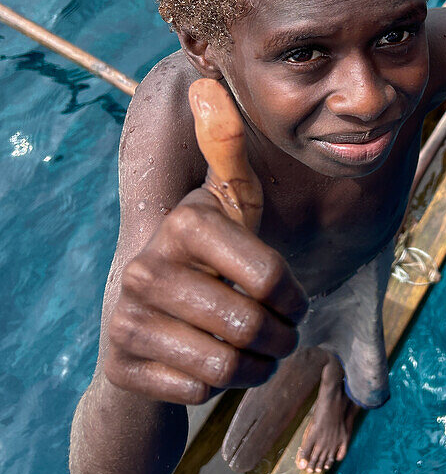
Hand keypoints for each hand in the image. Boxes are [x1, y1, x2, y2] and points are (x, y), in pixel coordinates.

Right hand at [104, 78, 306, 404]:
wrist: (153, 327)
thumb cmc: (210, 258)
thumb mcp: (228, 206)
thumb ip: (227, 148)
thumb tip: (205, 79)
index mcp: (185, 221)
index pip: (274, 278)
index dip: (294, 299)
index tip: (289, 299)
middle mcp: (146, 264)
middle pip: (252, 327)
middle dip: (278, 339)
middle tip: (276, 335)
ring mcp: (127, 317)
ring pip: (228, 367)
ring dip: (255, 366)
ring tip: (254, 351)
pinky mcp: (123, 366)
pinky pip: (200, 393)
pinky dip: (220, 389)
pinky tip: (213, 368)